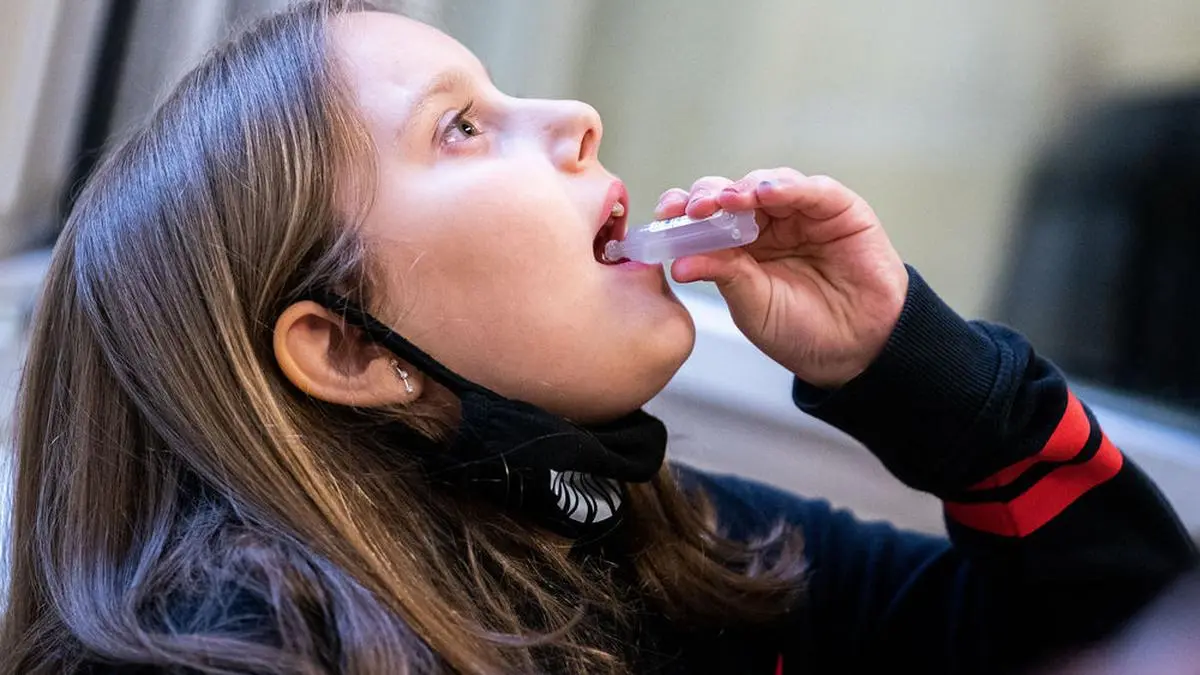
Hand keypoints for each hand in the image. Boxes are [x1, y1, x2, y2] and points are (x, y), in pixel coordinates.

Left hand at [659, 169, 907, 388]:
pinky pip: (812, 190)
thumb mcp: (751, 304)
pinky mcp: (839, 209)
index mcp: (739, 245)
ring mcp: (802, 212)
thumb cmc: (801, 329)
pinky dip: (788, 187)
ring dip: (743, 188)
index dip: (684, 210)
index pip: (706, 217)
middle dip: (708, 196)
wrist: (856, 349)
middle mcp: (768, 223)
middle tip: (693, 208)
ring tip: (726, 201)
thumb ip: (722, 275)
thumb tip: (676, 262)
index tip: (665, 214)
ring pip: (767, 184)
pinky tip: (767, 193)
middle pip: (731, 193)